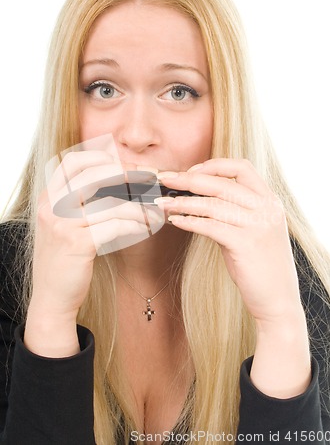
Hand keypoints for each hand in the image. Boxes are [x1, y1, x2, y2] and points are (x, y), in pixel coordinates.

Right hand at [25, 152, 160, 355]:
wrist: (52, 297)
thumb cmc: (66, 259)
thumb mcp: (65, 223)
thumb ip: (83, 201)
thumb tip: (123, 179)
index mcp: (48, 196)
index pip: (73, 162)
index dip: (103, 159)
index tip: (127, 167)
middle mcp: (51, 206)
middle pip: (94, 174)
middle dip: (128, 175)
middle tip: (150, 181)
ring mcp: (62, 224)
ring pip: (111, 202)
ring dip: (139, 207)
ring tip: (154, 212)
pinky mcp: (77, 244)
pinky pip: (116, 225)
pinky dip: (136, 225)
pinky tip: (145, 228)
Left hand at [156, 158, 302, 324]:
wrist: (277, 300)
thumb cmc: (259, 264)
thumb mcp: (252, 229)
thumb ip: (233, 210)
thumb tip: (196, 198)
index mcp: (269, 200)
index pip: (241, 167)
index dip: (213, 166)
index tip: (190, 172)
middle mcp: (266, 208)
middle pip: (221, 183)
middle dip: (187, 180)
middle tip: (164, 179)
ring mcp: (258, 226)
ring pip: (212, 204)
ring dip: (182, 202)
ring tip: (162, 203)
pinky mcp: (246, 244)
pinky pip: (210, 226)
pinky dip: (189, 221)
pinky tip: (175, 221)